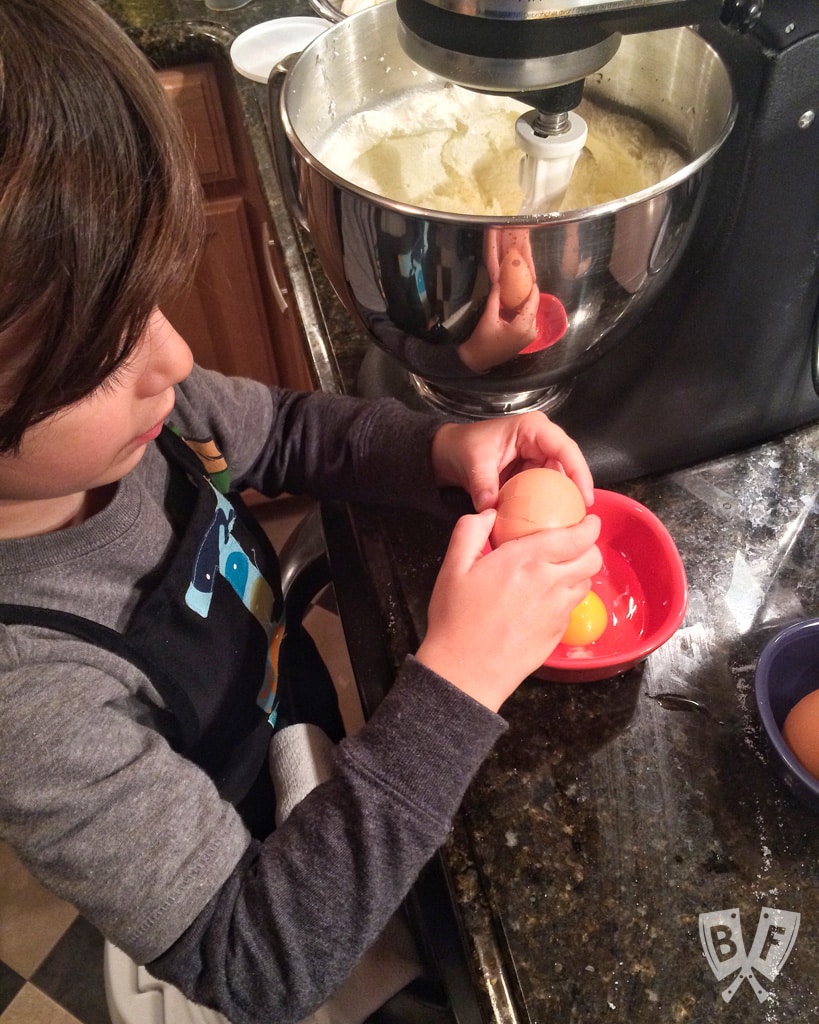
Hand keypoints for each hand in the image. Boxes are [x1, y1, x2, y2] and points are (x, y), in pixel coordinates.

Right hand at [416, 508, 601, 709]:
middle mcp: (549, 583)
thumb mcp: (453, 567)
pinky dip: (568, 595)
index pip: (577, 537)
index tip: (586, 520)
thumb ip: (470, 531)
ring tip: (560, 569)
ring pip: (586, 582)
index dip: (588, 525)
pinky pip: (573, 606)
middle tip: (574, 543)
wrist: (466, 670)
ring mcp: (557, 610)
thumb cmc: (456, 619)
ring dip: (579, 571)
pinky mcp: (557, 631)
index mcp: (526, 561)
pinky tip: (547, 597)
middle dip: (589, 546)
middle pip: (592, 558)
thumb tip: (490, 514)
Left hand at [430, 412, 594, 512]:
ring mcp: (537, 458)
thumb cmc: (462, 446)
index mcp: (532, 428)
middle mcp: (541, 441)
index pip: (564, 448)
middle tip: (579, 518)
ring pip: (559, 480)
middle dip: (575, 491)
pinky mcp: (531, 473)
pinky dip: (546, 505)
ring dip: (562, 501)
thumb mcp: (474, 462)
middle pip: (568, 465)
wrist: (448, 453)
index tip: (584, 496)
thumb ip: (484, 486)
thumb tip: (492, 510)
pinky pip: (545, 490)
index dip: (579, 472)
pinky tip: (549, 523)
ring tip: (569, 524)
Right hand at [457, 282, 539, 372]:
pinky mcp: (525, 341)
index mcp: (522, 327)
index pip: (533, 303)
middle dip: (528, 297)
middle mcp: (530, 333)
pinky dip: (521, 314)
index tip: (531, 278)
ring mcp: (529, 338)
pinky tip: (512, 307)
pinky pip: (527, 323)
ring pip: (530, 316)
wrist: (478, 359)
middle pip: (533, 309)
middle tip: (521, 283)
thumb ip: (495, 298)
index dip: (533, 290)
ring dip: (524, 306)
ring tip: (516, 293)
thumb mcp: (488, 317)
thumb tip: (498, 280)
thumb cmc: (482, 340)